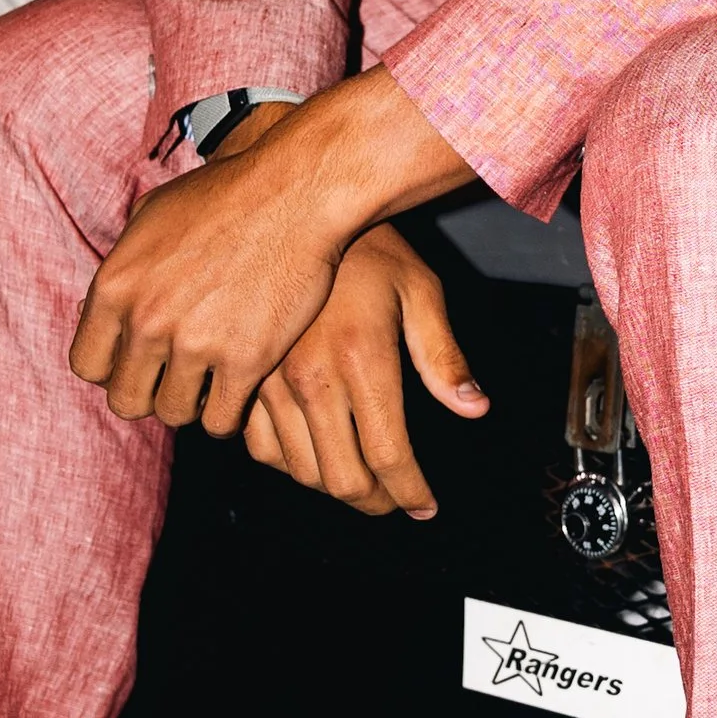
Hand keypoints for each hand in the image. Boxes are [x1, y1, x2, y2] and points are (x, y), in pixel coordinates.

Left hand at [70, 68, 474, 438]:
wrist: (294, 192)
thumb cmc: (225, 197)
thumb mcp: (151, 216)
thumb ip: (123, 267)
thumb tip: (101, 306)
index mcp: (115, 285)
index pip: (87, 365)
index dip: (114, 368)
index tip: (142, 359)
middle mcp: (146, 320)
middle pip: (126, 400)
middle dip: (150, 391)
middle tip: (178, 375)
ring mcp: (195, 343)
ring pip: (173, 414)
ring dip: (192, 402)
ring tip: (213, 380)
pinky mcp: (245, 361)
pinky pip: (220, 421)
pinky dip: (229, 413)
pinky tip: (240, 390)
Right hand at [243, 224, 487, 518]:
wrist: (291, 211)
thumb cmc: (366, 248)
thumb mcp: (419, 289)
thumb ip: (443, 356)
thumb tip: (473, 408)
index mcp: (361, 361)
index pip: (388, 457)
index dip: (410, 493)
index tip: (425, 506)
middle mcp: (310, 380)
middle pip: (343, 479)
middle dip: (376, 502)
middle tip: (396, 500)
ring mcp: (268, 383)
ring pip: (302, 472)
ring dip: (335, 488)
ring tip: (363, 482)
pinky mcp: (243, 380)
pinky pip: (261, 449)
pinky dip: (290, 464)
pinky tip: (316, 454)